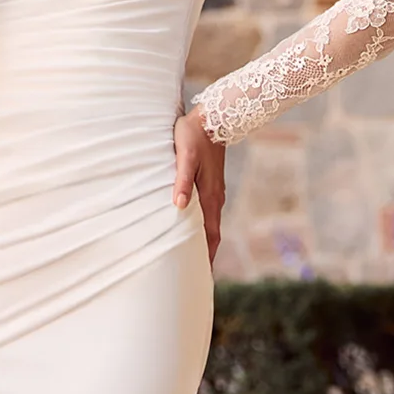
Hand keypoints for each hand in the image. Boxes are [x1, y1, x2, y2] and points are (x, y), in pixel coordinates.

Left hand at [173, 107, 225, 264]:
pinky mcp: (210, 184)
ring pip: (210, 224)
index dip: (207, 257)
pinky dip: (202, 227)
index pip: (211, 236)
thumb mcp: (185, 157)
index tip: (202, 278)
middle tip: (197, 278)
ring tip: (194, 260)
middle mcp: (215, 198)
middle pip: (212, 235)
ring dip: (204, 242)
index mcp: (210, 196)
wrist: (214, 116)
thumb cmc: (194, 135)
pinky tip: (193, 229)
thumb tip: (179, 207)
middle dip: (206, 257)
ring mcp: (214, 192)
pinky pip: (207, 213)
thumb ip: (182, 181)